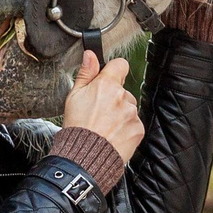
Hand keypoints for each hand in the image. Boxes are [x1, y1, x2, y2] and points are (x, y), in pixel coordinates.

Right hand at [62, 48, 144, 163]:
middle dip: (114, 98)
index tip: (108, 78)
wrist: (85, 157)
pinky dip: (126, 129)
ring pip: (128, 108)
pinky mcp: (138, 128)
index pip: (120, 65)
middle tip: (99, 112)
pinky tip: (112, 135)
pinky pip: (134, 124)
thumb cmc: (77, 127)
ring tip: (104, 127)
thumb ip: (86, 73)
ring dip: (120, 114)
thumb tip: (90, 55)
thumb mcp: (74, 97)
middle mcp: (122, 96)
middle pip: (123, 91)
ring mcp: (132, 113)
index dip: (114, 70)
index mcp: (106, 85)